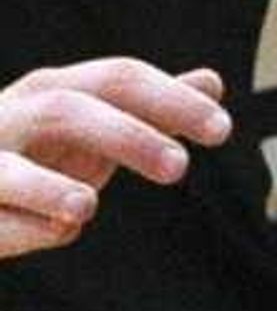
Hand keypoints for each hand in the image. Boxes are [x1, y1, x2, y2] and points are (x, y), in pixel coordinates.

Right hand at [0, 60, 228, 259]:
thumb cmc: (35, 150)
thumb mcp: (92, 126)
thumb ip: (147, 108)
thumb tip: (210, 81)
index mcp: (53, 92)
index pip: (117, 79)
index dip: (169, 99)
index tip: (221, 129)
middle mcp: (13, 117)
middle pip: (68, 111)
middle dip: (123, 135)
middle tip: (178, 167)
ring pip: (6, 171)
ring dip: (47, 186)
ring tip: (86, 207)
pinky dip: (23, 229)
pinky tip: (59, 231)